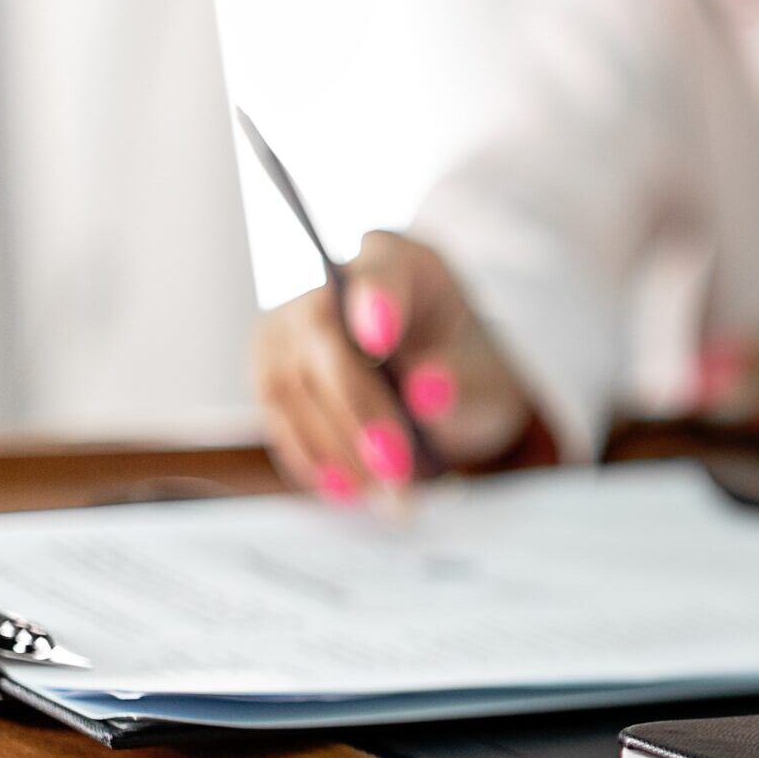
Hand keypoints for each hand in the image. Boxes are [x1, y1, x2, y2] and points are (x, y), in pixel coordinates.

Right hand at [252, 231, 534, 500]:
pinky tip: (348, 489)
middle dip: (359, 412)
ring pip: (291, 384)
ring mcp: (291, 325)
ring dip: (336, 449)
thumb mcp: (487, 380)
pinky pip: (277, 415)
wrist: (438, 388)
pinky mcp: (271, 369)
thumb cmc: (466, 372)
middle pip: (325, 339)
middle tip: (399, 470)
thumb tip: (428, 394)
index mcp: (399, 262)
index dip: (375, 301)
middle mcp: (333, 283)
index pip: (379, 272)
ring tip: (387, 496)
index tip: (381, 336)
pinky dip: (312, 457)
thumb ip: (464, 384)